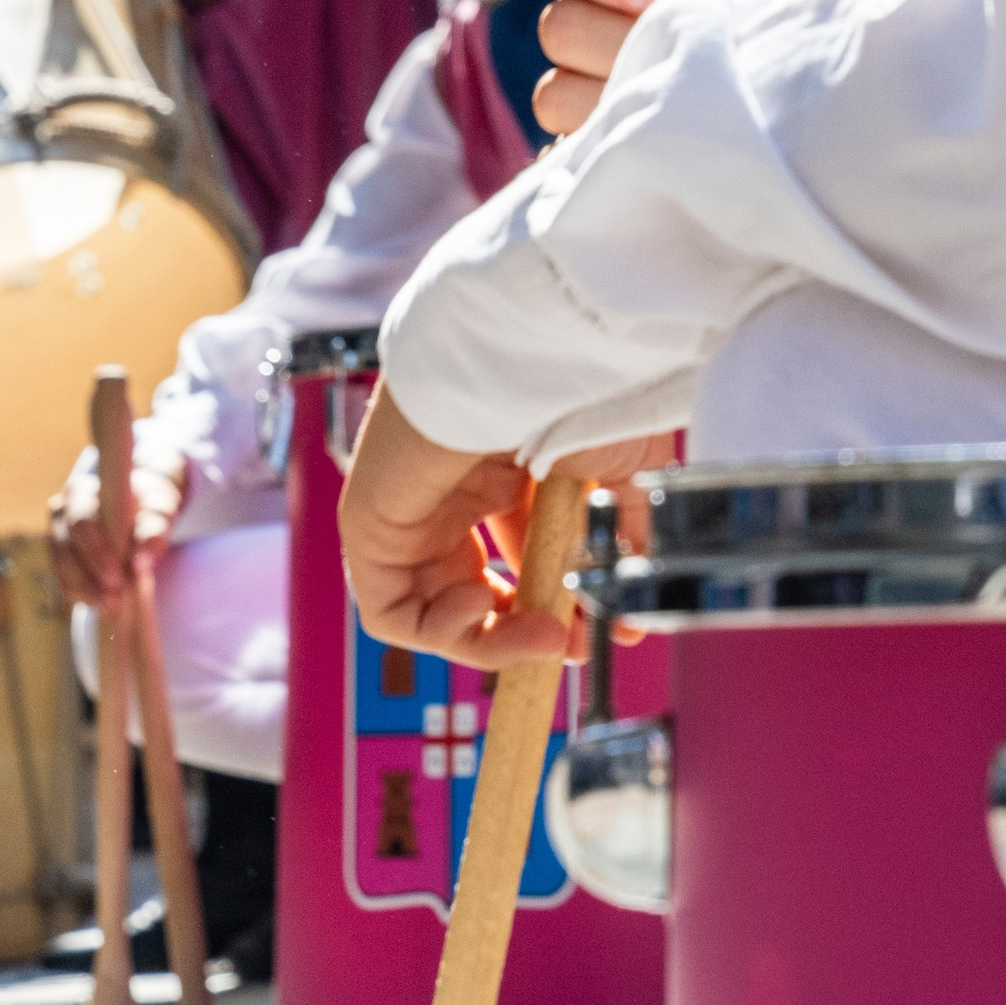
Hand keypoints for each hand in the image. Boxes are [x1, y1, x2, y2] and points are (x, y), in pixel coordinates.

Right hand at [46, 433, 188, 609]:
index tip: (119, 575)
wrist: (141, 512)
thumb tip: (141, 564)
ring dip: (85, 588)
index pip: (82, 520)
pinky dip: (79, 594)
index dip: (97, 550)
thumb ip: (154, 531)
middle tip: (116, 595)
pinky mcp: (58, 556)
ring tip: (110, 606)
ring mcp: (56, 532)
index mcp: (84, 489)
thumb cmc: (151, 507)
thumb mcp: (159, 513)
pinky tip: (99, 604)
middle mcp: (63, 508)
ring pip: (61, 564)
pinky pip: (61, 578)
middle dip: (91, 572)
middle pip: (68, 544)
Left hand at [339, 384, 668, 668]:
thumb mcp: (626, 472)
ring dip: (491, 640)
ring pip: (436, 609)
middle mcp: (459, 490)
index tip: (607, 634)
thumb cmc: (580, 390)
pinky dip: (438, 632)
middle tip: (570, 648)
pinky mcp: (373, 526)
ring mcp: (414, 509)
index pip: (527, 556)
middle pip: (482, 590)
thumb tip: (632, 618)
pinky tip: (481, 607)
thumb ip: (625, 541)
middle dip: (526, 632)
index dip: (561, 606)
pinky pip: (391, 611)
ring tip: (540, 634)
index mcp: (512, 468)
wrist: (529, 356)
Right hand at [527, 0, 852, 135]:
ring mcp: (611, 87)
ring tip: (694, 89)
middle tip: (692, 42)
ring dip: (622, 88)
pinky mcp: (621, 148)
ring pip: (557, 92)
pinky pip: (577, 152)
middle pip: (558, 24)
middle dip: (621, 34)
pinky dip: (616, 142)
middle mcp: (608, 23)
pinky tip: (675, 132)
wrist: (855, 75)